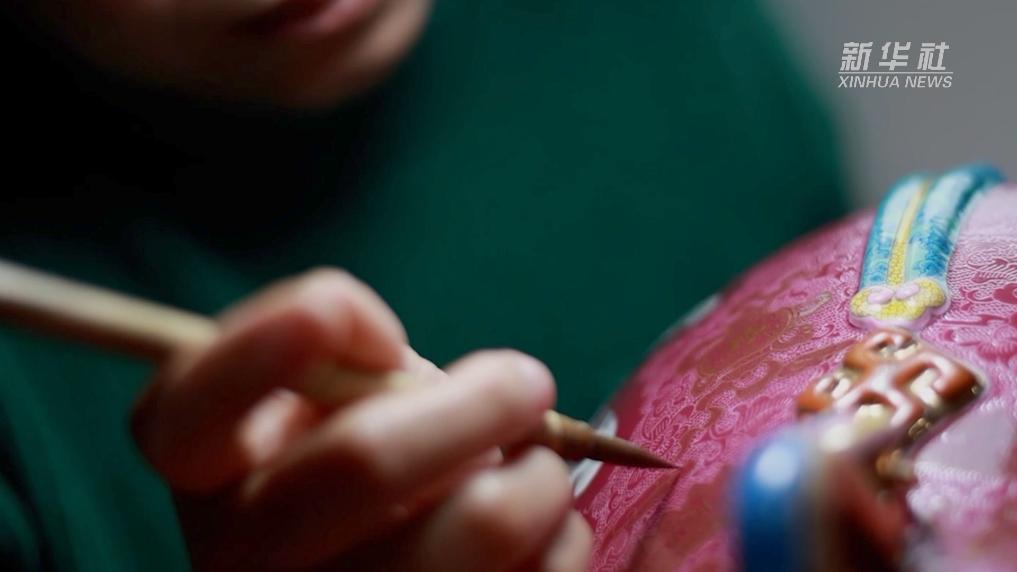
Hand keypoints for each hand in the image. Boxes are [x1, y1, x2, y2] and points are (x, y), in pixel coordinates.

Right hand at [131, 269, 591, 570]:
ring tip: (534, 469)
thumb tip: (475, 387)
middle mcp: (242, 558)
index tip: (379, 328)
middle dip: (474, 403)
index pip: (184, 409)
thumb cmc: (356, 457)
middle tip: (525, 381)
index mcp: (205, 475)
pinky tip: (537, 527)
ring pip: (476, 524)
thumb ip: (362, 369)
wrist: (374, 567)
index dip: (269, 344)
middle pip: (362, 461)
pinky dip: (557, 535)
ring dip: (534, 477)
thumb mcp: (332, 402)